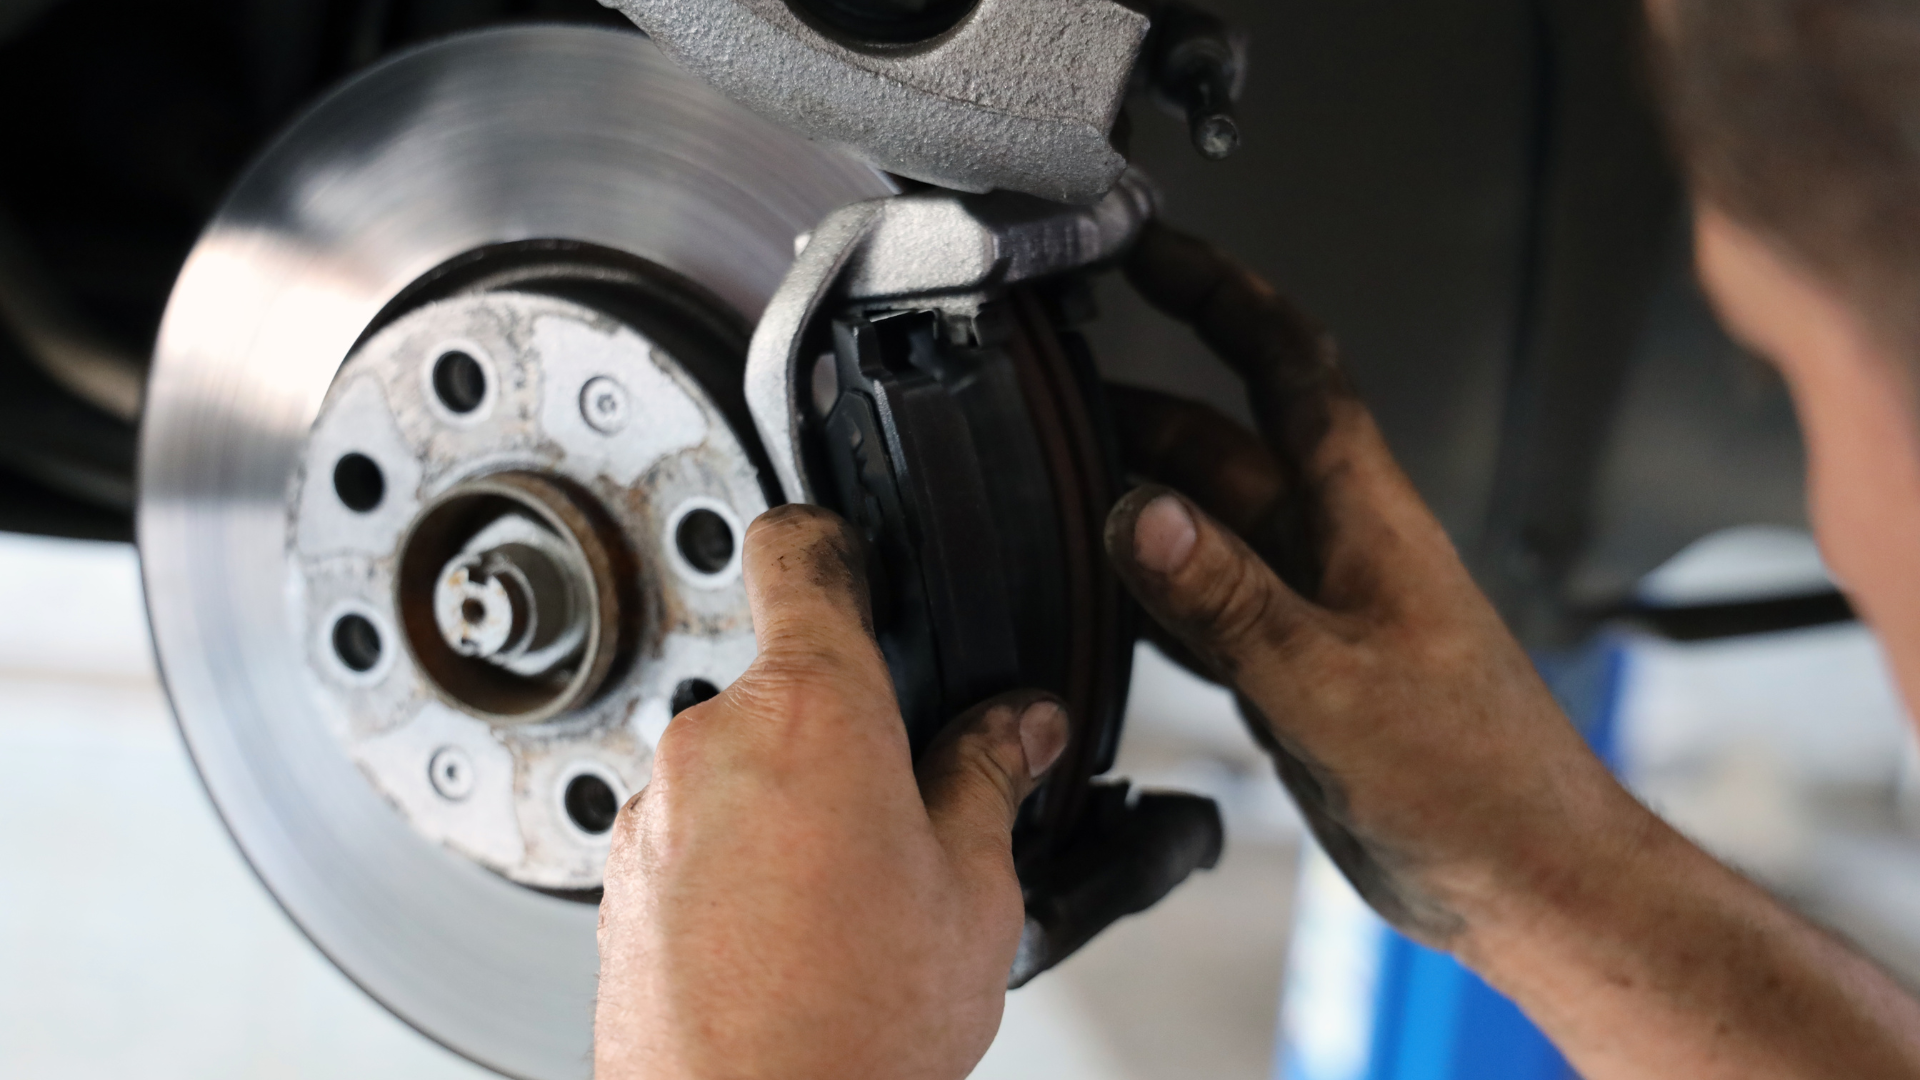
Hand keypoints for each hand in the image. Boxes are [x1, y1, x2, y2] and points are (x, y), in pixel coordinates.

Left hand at [594, 505, 1068, 1079]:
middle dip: (844, 728)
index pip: (800, 554)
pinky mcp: (622, 879)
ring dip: (788, 801)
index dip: (834, 543)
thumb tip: (1017, 727)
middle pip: (784, 683)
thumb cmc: (854, 1028)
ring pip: (739, 765)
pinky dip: (736, 858)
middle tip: (902, 812)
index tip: (853, 557)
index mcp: (813, 709)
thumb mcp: (973, 891)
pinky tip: (788, 934)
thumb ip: (989, 779)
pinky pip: (692, 830)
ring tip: (845, 900)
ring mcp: (656, 812)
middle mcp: (713, 741)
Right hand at [1104, 222, 1630, 943]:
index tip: (1147, 246)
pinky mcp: (1298, 673)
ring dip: (1135, 498)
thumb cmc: (1478, 783)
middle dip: (1139, 405)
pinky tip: (1102, 602)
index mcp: (1363, 516)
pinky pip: (1207, 605)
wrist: (1528, 880)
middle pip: (1223, 442)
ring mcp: (1314, 610)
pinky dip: (1151, 592)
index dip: (1217, 292)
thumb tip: (1141, 513)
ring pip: (1208, 524)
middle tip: (1050, 393)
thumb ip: (1230, 599)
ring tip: (1050, 485)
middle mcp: (1336, 547)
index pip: (1286, 365)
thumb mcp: (1334, 684)